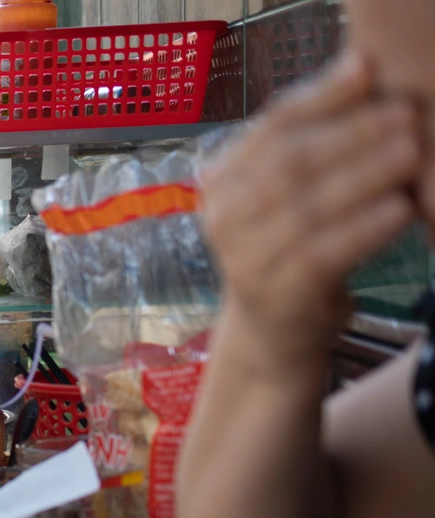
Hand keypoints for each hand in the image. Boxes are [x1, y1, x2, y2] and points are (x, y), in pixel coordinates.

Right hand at [201, 52, 420, 370]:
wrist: (272, 334)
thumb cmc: (290, 248)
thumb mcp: (288, 191)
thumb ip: (315, 138)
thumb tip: (362, 66)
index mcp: (223, 178)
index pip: (272, 125)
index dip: (322, 95)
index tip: (369, 69)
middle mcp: (222, 216)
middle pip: (289, 162)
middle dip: (351, 134)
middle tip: (405, 114)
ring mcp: (242, 257)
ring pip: (306, 206)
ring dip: (363, 175)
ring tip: (412, 153)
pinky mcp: (273, 293)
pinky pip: (322, 253)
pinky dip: (364, 228)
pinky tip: (400, 210)